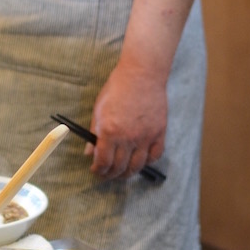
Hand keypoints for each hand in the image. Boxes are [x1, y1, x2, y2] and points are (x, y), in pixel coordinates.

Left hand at [87, 58, 167, 180]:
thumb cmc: (117, 88)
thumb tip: (89, 152)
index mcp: (110, 132)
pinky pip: (155, 156)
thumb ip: (94, 133)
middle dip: (111, 174)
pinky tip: (140, 161)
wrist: (141, 74)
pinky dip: (147, 162)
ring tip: (122, 173)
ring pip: (137, 166)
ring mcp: (145, 137)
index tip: (96, 170)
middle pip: (119, 167)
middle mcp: (128, 138)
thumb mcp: (99, 109)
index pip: (104, 162)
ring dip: (128, 173)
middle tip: (107, 175)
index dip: (98, 170)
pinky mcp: (159, 133)